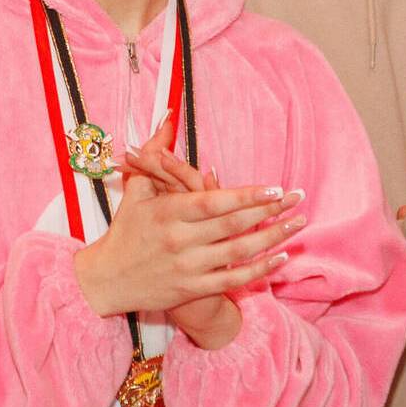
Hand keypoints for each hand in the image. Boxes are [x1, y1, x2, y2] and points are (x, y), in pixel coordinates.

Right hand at [74, 132, 302, 330]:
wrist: (107, 281)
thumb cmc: (125, 230)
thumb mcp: (137, 190)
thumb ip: (155, 153)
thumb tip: (168, 116)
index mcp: (166, 213)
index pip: (213, 202)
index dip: (246, 196)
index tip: (275, 188)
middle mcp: (179, 240)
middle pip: (233, 224)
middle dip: (270, 211)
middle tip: (299, 198)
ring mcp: (188, 268)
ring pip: (239, 252)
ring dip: (273, 238)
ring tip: (298, 223)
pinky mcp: (193, 290)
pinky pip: (233, 280)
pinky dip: (260, 270)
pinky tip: (282, 257)